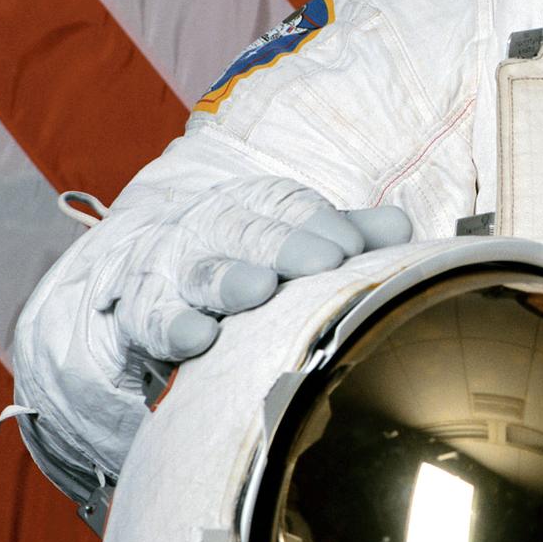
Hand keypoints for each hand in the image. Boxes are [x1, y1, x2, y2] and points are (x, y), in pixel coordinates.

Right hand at [92, 174, 411, 369]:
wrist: (150, 265)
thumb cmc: (245, 253)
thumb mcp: (293, 236)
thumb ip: (346, 234)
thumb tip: (401, 226)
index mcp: (254, 204)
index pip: (290, 207)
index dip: (321, 225)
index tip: (352, 246)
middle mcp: (210, 228)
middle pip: (249, 232)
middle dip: (285, 246)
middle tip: (324, 261)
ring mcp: (172, 268)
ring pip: (201, 272)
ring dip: (228, 281)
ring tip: (259, 289)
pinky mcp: (141, 311)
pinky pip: (153, 318)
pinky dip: (173, 327)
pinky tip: (198, 337)